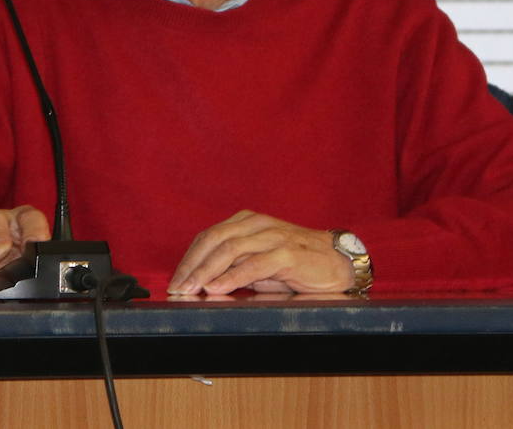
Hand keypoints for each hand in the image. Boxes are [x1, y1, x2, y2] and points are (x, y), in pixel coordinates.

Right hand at [0, 205, 50, 296]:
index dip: (32, 229)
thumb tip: (46, 262)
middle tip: (0, 254)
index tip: (32, 245)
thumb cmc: (22, 271)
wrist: (4, 289)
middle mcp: (0, 225)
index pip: (30, 217)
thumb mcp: (35, 265)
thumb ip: (39, 258)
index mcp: (24, 224)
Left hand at [167, 210, 353, 295]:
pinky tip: (217, 288)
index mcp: (247, 222)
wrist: (337, 263)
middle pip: (214, 240)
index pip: (208, 237)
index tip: (175, 281)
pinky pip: (254, 264)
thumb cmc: (296, 266)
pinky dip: (232, 277)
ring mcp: (272, 236)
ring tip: (191, 289)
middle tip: (177, 287)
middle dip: (191, 265)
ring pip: (230, 250)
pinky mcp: (287, 253)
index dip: (189, 259)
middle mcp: (257, 224)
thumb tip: (202, 286)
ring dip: (206, 271)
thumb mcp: (259, 265)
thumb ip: (234, 269)